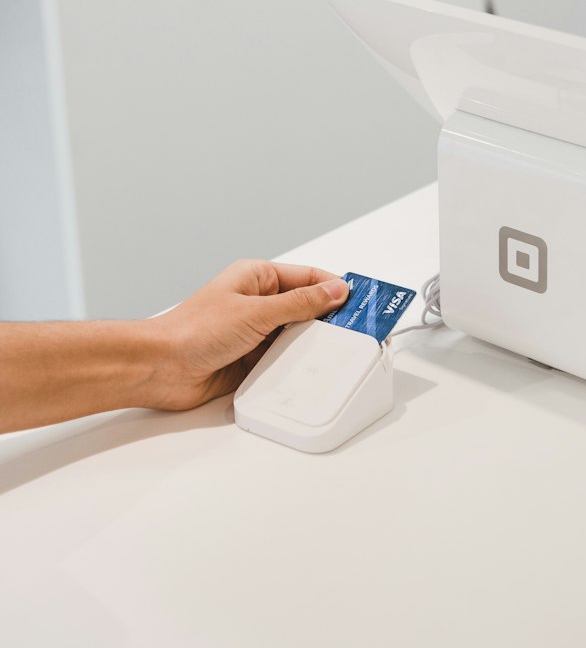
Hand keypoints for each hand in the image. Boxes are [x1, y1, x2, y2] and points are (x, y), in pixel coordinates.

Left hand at [150, 260, 348, 409]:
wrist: (161, 368)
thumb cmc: (193, 330)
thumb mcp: (256, 312)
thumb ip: (300, 303)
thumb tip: (334, 291)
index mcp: (257, 278)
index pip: (308, 277)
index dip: (336, 288)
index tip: (362, 301)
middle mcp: (258, 303)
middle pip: (306, 308)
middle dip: (329, 319)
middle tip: (357, 331)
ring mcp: (256, 333)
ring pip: (297, 336)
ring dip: (311, 345)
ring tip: (334, 351)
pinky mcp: (252, 360)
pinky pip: (284, 360)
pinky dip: (296, 365)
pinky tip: (308, 370)